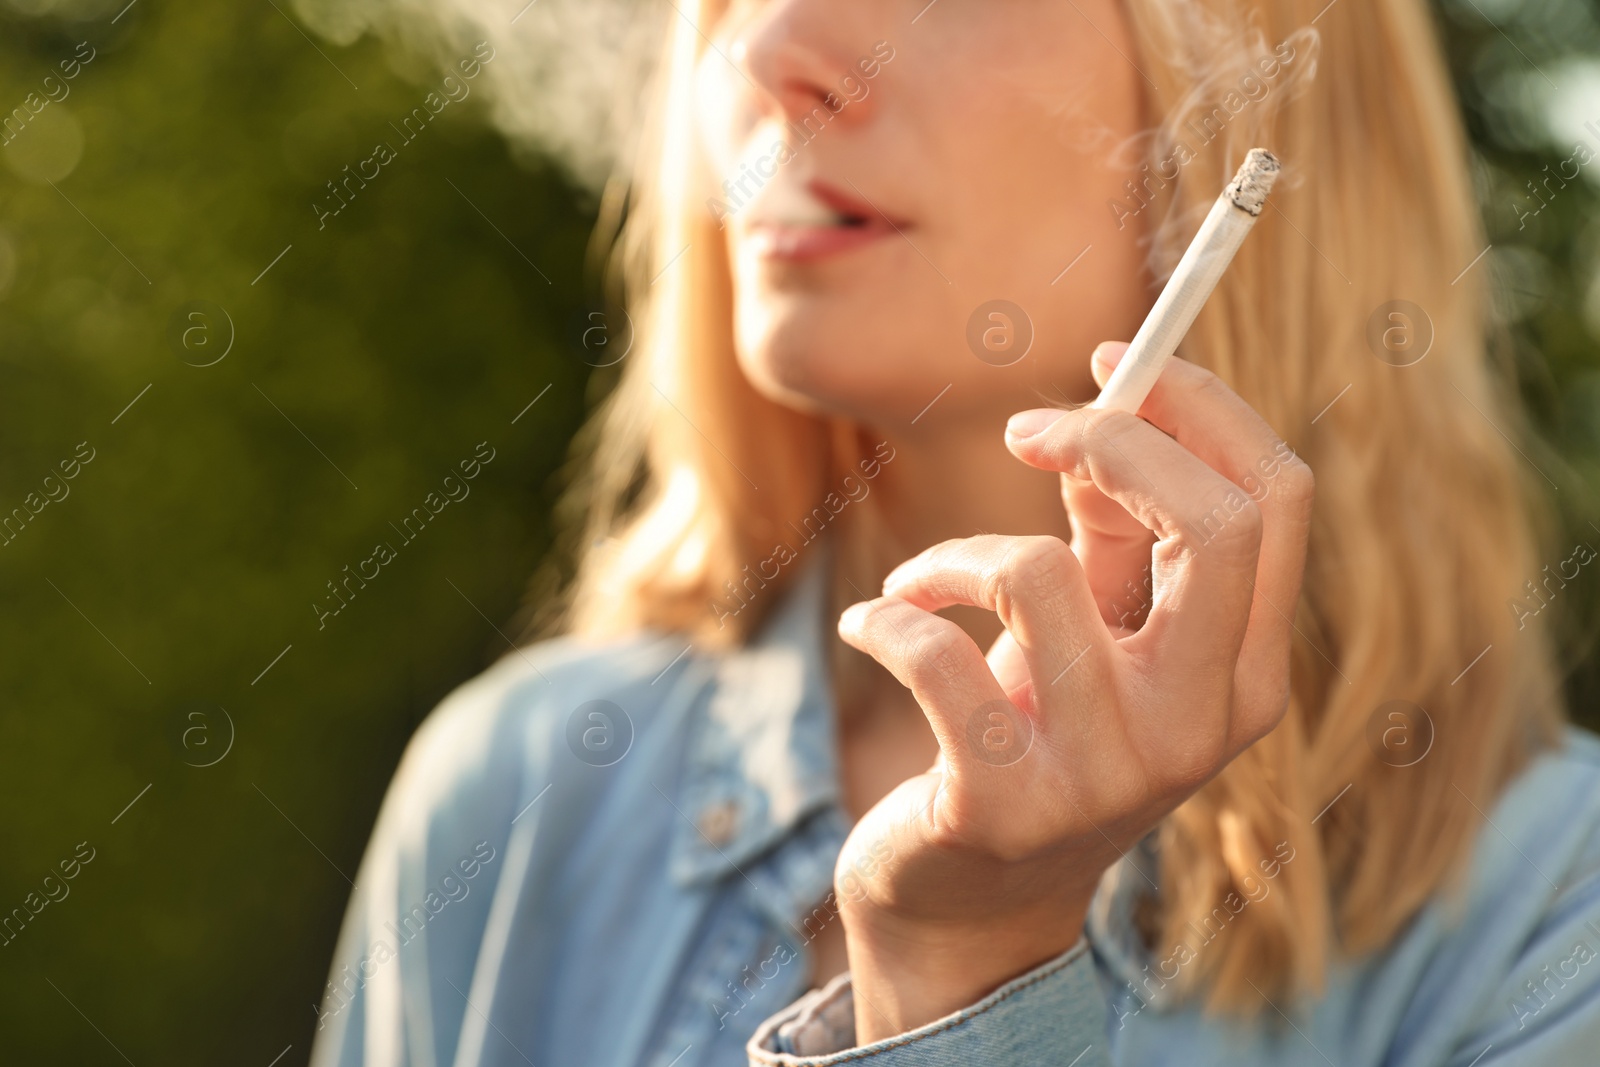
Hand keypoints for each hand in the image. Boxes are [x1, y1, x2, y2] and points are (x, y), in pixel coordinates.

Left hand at [831, 343, 1314, 1042]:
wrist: (969, 899)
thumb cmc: (1037, 733)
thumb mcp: (1093, 632)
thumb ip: (1116, 532)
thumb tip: (1107, 405)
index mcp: (1245, 674)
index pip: (1277, 500)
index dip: (1196, 405)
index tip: (1110, 365)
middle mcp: (1200, 728)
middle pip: (1213, 523)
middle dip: (1110, 439)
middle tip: (1024, 433)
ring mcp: (1107, 775)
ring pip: (1034, 575)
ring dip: (950, 556)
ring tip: (916, 586)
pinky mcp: (1001, 804)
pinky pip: (930, 651)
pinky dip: (883, 616)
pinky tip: (870, 626)